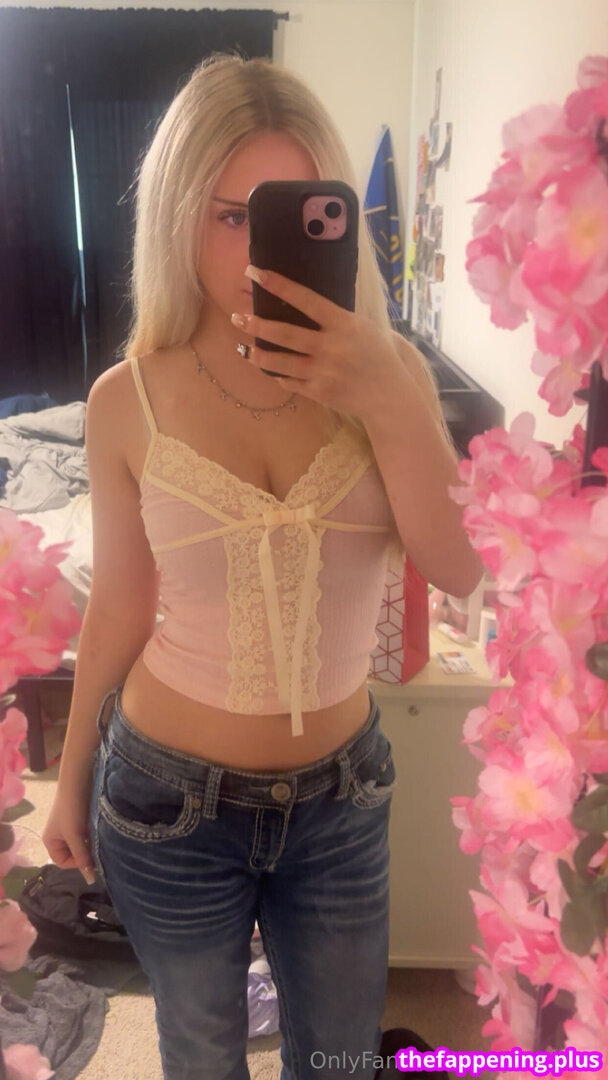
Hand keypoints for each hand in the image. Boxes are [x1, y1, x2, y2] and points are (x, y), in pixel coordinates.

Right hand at [42, 782, 95, 884]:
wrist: (79, 780)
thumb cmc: (71, 809)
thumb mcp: (75, 835)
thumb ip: (82, 857)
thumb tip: (90, 880)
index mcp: (50, 841)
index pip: (63, 862)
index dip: (76, 863)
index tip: (90, 858)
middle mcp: (59, 836)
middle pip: (73, 854)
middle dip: (85, 853)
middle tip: (97, 850)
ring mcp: (70, 828)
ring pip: (82, 844)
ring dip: (90, 844)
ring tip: (99, 840)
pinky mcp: (80, 820)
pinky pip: (87, 834)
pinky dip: (93, 835)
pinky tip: (100, 832)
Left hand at [230, 265, 404, 421]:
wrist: (389, 396)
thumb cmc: (377, 356)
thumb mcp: (362, 328)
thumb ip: (336, 317)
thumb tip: (304, 300)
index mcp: (344, 324)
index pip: (305, 299)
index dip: (278, 285)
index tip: (254, 272)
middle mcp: (332, 347)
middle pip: (285, 334)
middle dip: (257, 325)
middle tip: (237, 317)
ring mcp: (324, 372)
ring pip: (281, 362)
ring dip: (258, 355)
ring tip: (244, 349)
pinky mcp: (319, 393)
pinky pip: (290, 382)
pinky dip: (278, 375)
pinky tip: (270, 369)